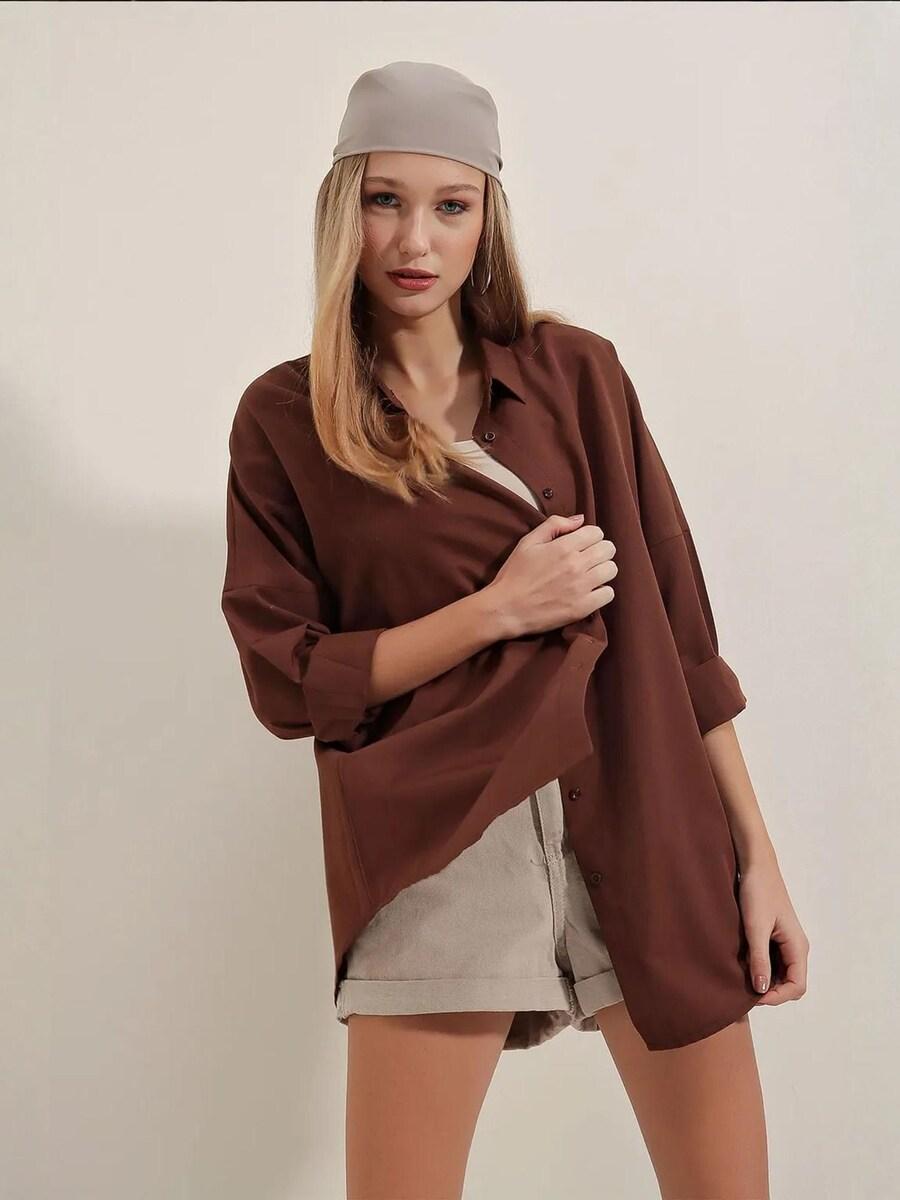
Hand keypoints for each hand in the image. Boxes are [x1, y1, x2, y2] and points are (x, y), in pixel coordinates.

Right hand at [486, 513, 617, 638]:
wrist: (506, 609)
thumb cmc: (514, 575)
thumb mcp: (528, 542)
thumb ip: (554, 525)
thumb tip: (580, 519)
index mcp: (563, 546)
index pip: (596, 533)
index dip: (590, 537)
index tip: (582, 545)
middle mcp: (576, 565)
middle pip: (608, 549)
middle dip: (600, 551)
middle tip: (588, 559)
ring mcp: (581, 587)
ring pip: (611, 570)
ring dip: (602, 570)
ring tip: (589, 575)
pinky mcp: (582, 607)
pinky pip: (609, 594)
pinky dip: (602, 591)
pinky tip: (589, 591)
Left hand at [739, 854, 809, 1005]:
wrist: (755, 865)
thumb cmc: (758, 892)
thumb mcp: (755, 927)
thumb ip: (759, 959)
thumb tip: (761, 990)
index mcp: (798, 946)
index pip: (797, 987)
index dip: (777, 997)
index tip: (753, 997)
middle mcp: (796, 947)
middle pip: (790, 983)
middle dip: (770, 992)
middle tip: (744, 991)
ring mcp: (786, 942)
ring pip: (780, 974)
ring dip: (764, 980)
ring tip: (741, 979)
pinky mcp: (775, 936)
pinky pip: (772, 961)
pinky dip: (760, 967)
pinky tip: (743, 964)